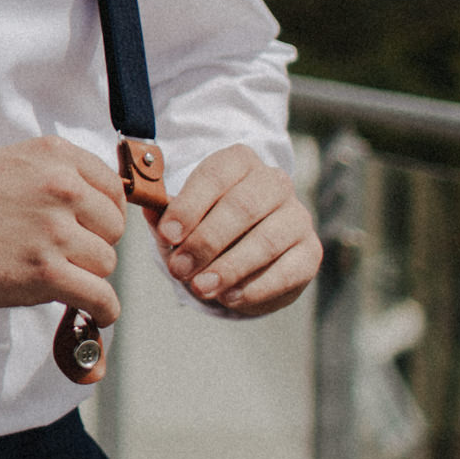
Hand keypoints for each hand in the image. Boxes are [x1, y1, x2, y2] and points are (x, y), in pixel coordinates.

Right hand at [0, 137, 124, 327]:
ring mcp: (55, 231)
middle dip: (95, 243)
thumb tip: (97, 206)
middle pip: (113, 228)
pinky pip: (100, 297)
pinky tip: (97, 312)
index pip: (113, 188)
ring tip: (63, 276)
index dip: (106, 213)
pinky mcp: (47, 273)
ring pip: (106, 263)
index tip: (95, 228)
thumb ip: (57, 176)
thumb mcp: (13, 165)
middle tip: (68, 253)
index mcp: (54, 156)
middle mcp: (61, 188)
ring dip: (89, 275)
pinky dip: (103, 309)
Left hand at [147, 145, 319, 316]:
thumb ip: (165, 213)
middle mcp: (274, 182)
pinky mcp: (310, 251)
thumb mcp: (182, 217)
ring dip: (230, 267)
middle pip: (243, 206)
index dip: (190, 205)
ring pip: (267, 240)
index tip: (167, 235)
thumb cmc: (208, 226)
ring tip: (201, 286)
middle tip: (179, 268)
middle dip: (206, 241)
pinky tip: (230, 296)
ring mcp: (297, 216)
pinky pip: (288, 270)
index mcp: (239, 162)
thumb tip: (148, 208)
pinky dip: (257, 286)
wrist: (246, 254)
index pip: (216, 175)